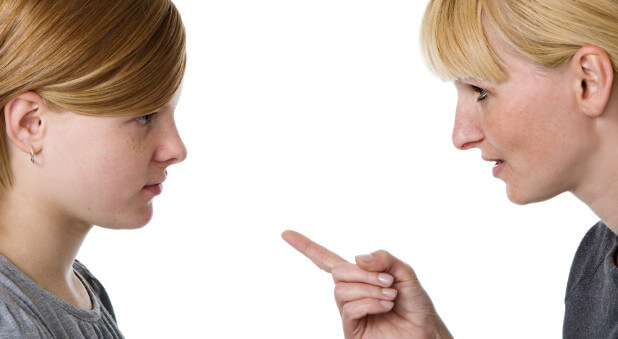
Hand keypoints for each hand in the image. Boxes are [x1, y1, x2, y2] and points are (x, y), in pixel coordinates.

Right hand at [281, 230, 451, 338]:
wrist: (425, 333)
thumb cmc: (416, 306)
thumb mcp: (405, 274)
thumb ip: (385, 259)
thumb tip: (359, 257)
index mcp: (360, 277)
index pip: (327, 260)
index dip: (307, 247)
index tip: (286, 234)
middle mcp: (351, 293)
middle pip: (338, 271)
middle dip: (363, 273)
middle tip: (388, 282)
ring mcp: (350, 311)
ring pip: (342, 289)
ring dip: (369, 289)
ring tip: (390, 297)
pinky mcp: (351, 328)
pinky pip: (350, 308)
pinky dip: (369, 302)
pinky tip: (385, 306)